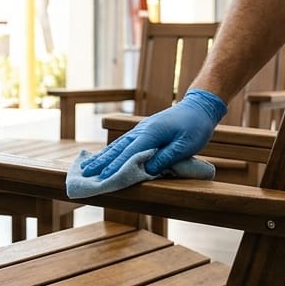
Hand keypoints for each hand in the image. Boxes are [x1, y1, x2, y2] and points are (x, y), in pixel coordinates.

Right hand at [80, 89, 227, 178]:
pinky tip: (103, 156)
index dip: (115, 167)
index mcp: (152, 134)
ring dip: (102, 157)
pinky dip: (110, 151)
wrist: (198, 107)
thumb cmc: (195, 126)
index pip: (130, 153)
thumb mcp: (186, 145)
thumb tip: (146, 171)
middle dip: (102, 163)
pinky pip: (123, 143)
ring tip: (87, 168)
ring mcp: (140, 130)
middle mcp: (141, 131)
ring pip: (117, 145)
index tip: (102, 178)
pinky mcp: (143, 131)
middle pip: (118, 149)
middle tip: (86, 175)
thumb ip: (166, 158)